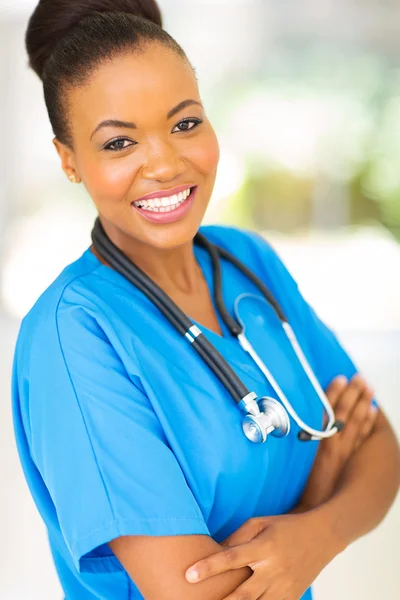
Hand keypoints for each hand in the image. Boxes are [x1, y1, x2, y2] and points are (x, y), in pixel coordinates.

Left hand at [185, 512, 337, 599]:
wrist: (322, 536)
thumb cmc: (285, 526)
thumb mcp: (260, 523)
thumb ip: (237, 538)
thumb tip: (213, 552)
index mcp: (264, 547)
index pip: (231, 559)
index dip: (209, 567)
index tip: (189, 575)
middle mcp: (274, 570)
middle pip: (243, 594)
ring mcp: (284, 587)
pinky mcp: (292, 597)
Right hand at [297, 373, 377, 510]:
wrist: (311, 511)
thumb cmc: (300, 487)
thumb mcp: (292, 461)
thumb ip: (295, 440)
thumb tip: (292, 422)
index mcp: (317, 442)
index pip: (328, 411)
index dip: (334, 393)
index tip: (340, 378)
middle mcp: (332, 445)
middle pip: (345, 413)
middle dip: (353, 394)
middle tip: (360, 378)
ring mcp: (344, 454)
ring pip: (356, 423)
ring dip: (363, 404)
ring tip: (368, 389)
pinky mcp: (350, 462)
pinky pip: (362, 438)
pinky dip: (368, 423)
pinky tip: (371, 412)